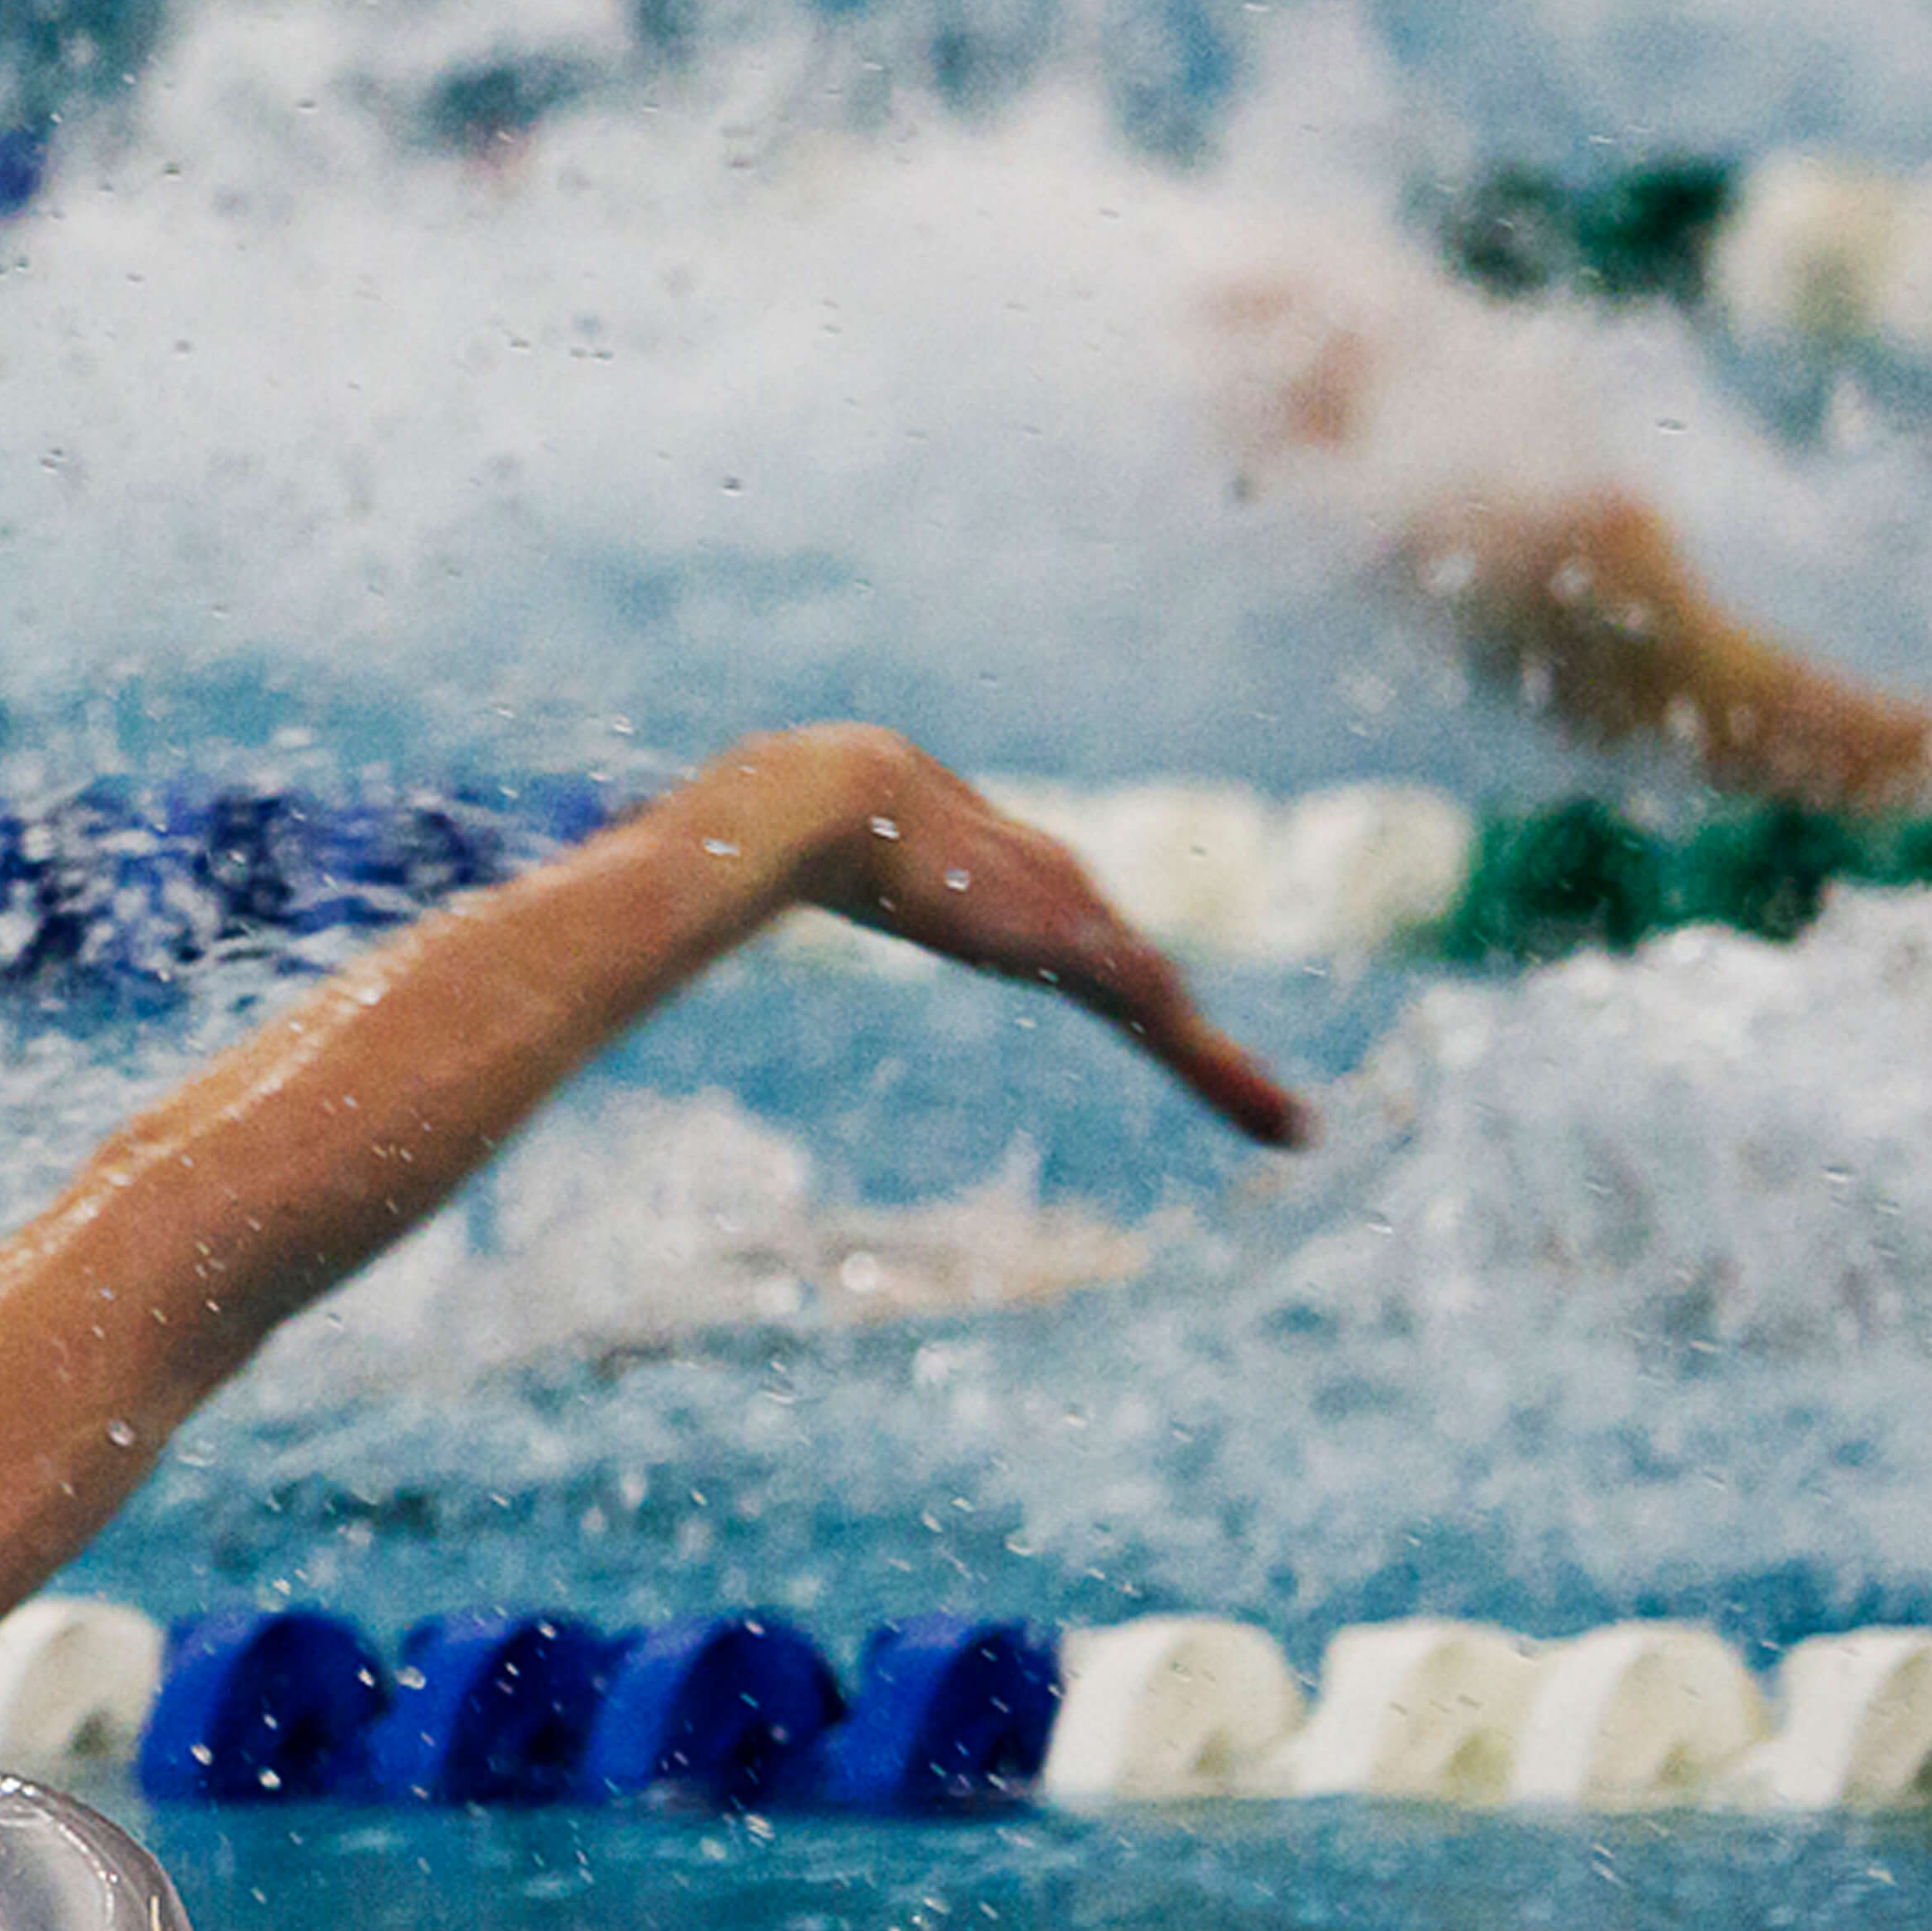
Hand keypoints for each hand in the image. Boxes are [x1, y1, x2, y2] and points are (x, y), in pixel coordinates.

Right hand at [678, 727, 1310, 1148]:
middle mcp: (1045, 887)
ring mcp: (1065, 917)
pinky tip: (1273, 1116)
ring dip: (1222, 1070)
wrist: (808, 807)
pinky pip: (1167, 1024)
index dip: (1104, 971)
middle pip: (1132, 972)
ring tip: (1285, 1122)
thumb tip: (646, 891)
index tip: (1141, 1008)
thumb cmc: (761, 837)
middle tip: (1253, 1094)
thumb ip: (724, 888)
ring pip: (1161, 1001)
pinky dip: (1222, 1073)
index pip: (1064, 929)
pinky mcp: (1077, 949)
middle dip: (1188, 1035)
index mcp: (983, 876)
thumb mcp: (757, 873)